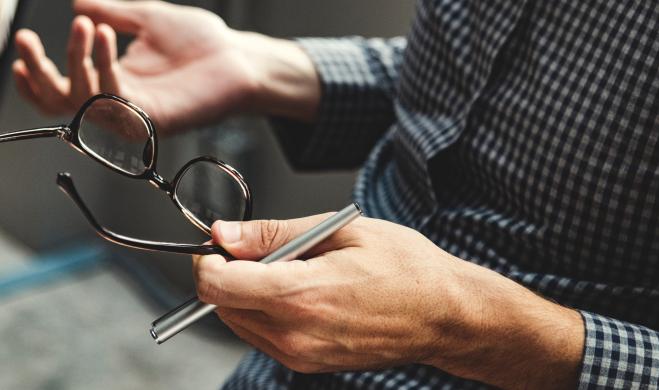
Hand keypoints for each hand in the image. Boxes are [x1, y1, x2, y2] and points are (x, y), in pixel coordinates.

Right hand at [13, 0, 319, 132]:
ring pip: (85, 102)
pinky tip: (102, 34)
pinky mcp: (156, 120)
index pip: (65, 90)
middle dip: (40, 73)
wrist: (240, 56)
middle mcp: (122, 103)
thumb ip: (112, 13)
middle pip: (64, 103)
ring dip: (75, 60)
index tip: (23, 44)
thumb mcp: (148, 18)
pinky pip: (115, 101)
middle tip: (28, 41)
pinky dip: (102, 67)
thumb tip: (77, 3)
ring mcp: (139, 115)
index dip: (38, 75)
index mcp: (117, 82)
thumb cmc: (202, 42)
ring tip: (86, 25)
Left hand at [193, 214, 583, 388]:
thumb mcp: (341, 231)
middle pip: (221, 306)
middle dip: (228, 274)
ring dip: (247, 294)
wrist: (444, 315)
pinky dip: (266, 311)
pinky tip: (303, 292)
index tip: (222, 244)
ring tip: (293, 270)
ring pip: (239, 322)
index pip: (217, 286)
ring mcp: (302, 355)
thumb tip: (225, 233)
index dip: (209, 260)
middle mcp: (295, 334)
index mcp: (301, 295)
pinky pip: (264, 337)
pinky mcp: (309, 364)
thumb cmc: (405, 268)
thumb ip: (274, 235)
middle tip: (263, 249)